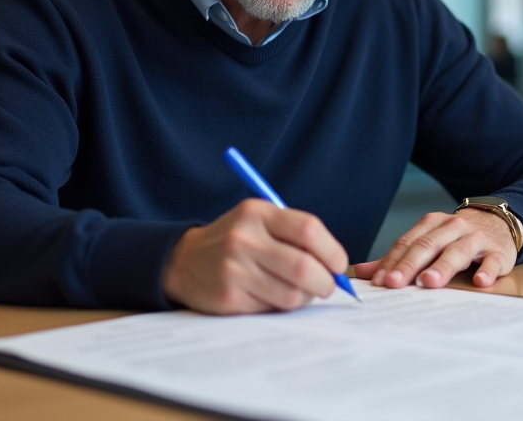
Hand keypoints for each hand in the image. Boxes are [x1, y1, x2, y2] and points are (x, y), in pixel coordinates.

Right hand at [162, 199, 348, 313]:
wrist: (184, 261)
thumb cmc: (236, 240)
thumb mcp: (260, 220)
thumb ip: (296, 235)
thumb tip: (336, 266)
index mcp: (257, 213)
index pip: (308, 230)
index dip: (331, 250)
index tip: (338, 264)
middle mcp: (244, 239)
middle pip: (303, 266)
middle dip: (325, 282)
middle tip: (326, 286)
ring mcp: (235, 270)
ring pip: (292, 294)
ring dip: (304, 297)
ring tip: (297, 290)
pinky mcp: (229, 298)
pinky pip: (272, 309)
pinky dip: (281, 307)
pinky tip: (271, 296)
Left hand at [353, 209, 517, 289]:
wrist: (498, 223)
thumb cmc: (456, 238)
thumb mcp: (429, 241)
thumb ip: (397, 257)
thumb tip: (364, 272)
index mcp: (432, 224)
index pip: (408, 242)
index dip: (393, 261)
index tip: (380, 281)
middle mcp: (453, 227)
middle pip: (428, 245)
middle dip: (410, 264)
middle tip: (396, 282)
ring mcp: (476, 238)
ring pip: (457, 251)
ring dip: (443, 266)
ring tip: (429, 281)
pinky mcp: (498, 251)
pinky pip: (492, 260)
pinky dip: (487, 270)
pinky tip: (480, 282)